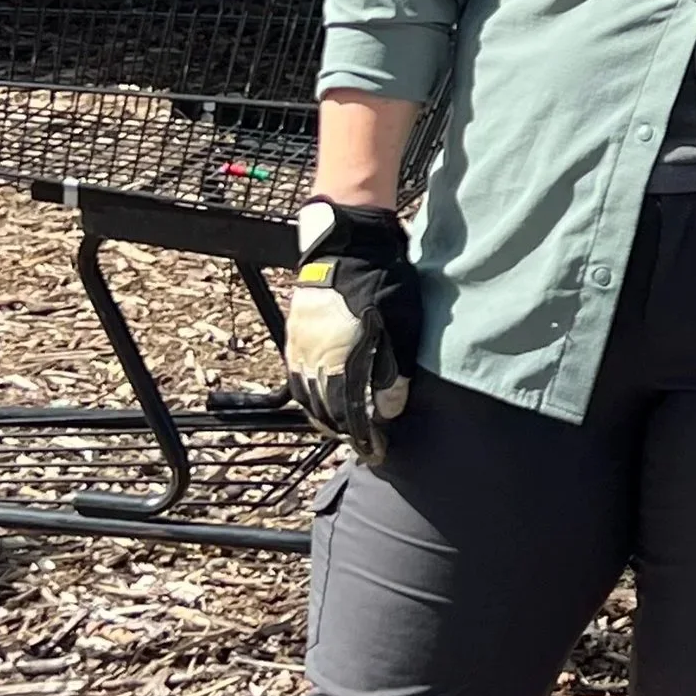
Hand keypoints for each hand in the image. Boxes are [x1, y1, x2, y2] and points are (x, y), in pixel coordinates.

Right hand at [285, 199, 422, 465]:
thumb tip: (389, 410)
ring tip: (344, 429)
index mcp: (341, 361)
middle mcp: (314, 361)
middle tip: (364, 444)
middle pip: (325, 412)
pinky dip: (310, 397)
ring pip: (307, 399)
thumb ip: (395, 371)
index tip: (376, 451)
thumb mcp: (400, 324)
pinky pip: (297, 380)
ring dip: (325, 418)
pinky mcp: (295, 337)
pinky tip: (323, 400)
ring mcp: (300, 349)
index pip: (349, 415)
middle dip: (344, 433)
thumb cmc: (381, 280)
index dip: (363, 438)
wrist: (346, 245)